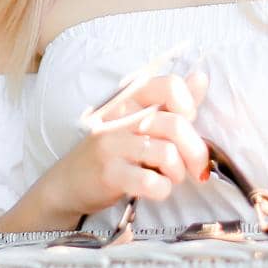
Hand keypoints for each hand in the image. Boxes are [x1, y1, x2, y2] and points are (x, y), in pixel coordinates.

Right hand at [41, 65, 210, 221]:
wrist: (67, 183)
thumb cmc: (112, 152)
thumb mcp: (138, 121)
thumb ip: (170, 102)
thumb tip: (200, 78)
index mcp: (130, 99)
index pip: (170, 85)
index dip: (188, 105)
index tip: (188, 124)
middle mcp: (121, 116)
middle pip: (176, 125)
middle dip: (196, 151)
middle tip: (195, 166)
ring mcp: (113, 144)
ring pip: (168, 154)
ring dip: (178, 173)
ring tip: (169, 177)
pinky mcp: (110, 173)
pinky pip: (151, 181)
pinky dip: (162, 189)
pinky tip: (155, 188)